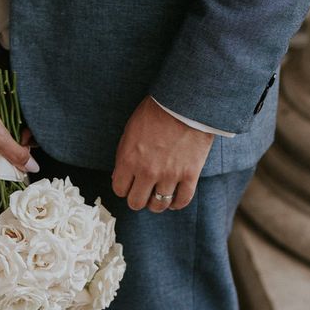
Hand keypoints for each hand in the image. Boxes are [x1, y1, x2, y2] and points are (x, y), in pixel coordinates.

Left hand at [112, 96, 213, 212]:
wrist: (184, 104)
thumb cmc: (155, 113)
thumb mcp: (130, 131)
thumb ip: (123, 156)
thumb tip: (119, 176)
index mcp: (129, 160)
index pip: (119, 189)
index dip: (123, 188)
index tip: (129, 185)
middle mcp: (147, 171)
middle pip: (136, 202)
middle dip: (137, 199)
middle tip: (142, 193)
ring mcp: (169, 175)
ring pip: (159, 205)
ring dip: (157, 203)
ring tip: (158, 196)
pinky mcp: (190, 175)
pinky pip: (182, 200)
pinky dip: (177, 204)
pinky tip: (174, 199)